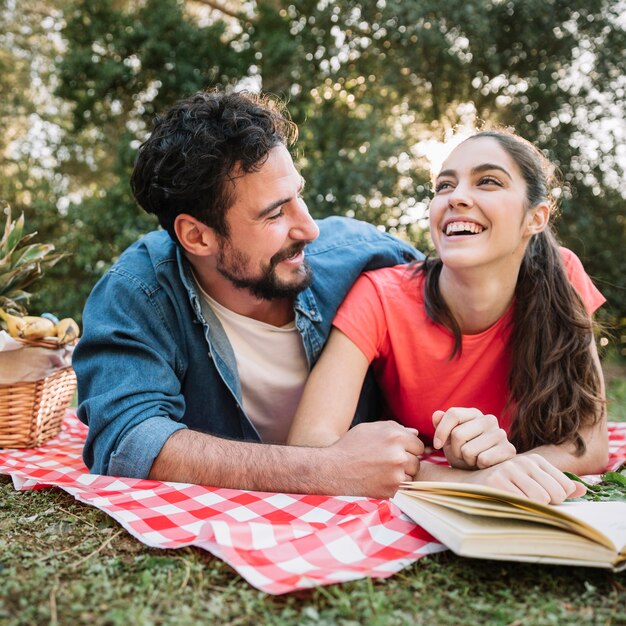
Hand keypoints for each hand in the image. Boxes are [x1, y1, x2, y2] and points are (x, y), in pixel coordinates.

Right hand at [325, 421, 423, 498]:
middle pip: (416, 461)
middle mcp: (399, 455)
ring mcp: (396, 474)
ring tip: (383, 470)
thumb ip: (394, 428)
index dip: (408, 448)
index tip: (397, 451)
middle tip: (387, 461)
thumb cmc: (350, 446)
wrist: (333, 469)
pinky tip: (379, 478)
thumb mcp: (370, 429)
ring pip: (411, 475)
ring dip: (402, 473)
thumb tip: (415, 433)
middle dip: (406, 461)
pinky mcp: (392, 490)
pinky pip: (403, 487)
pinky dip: (395, 484)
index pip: (418, 445)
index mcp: (396, 436)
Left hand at [432, 408, 515, 469]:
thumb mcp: (448, 440)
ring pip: (468, 450)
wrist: (481, 473)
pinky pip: (483, 459)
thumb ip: (441, 425)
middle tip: (462, 454)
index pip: (453, 414)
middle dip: (454, 449)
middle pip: (458, 434)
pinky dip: (479, 465)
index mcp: (474, 413)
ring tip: (473, 459)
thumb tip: (436, 415)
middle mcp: (489, 419)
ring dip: (466, 459)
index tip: (437, 445)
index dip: (441, 431)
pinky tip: (484, 465)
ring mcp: (500, 434)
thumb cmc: (462, 453)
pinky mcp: (509, 449)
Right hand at [464, 453, 586, 503]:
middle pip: (555, 494)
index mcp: (535, 460)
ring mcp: (510, 469)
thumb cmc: (504, 486)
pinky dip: (518, 509)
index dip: (556, 499)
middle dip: (545, 505)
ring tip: (515, 502)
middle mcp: (524, 461)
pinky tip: (506, 503)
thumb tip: (582, 490)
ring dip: (530, 508)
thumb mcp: (531, 482)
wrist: (469, 485)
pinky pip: (522, 503)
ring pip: (540, 499)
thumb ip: (556, 484)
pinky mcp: (497, 480)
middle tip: (525, 501)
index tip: (540, 498)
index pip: (564, 487)